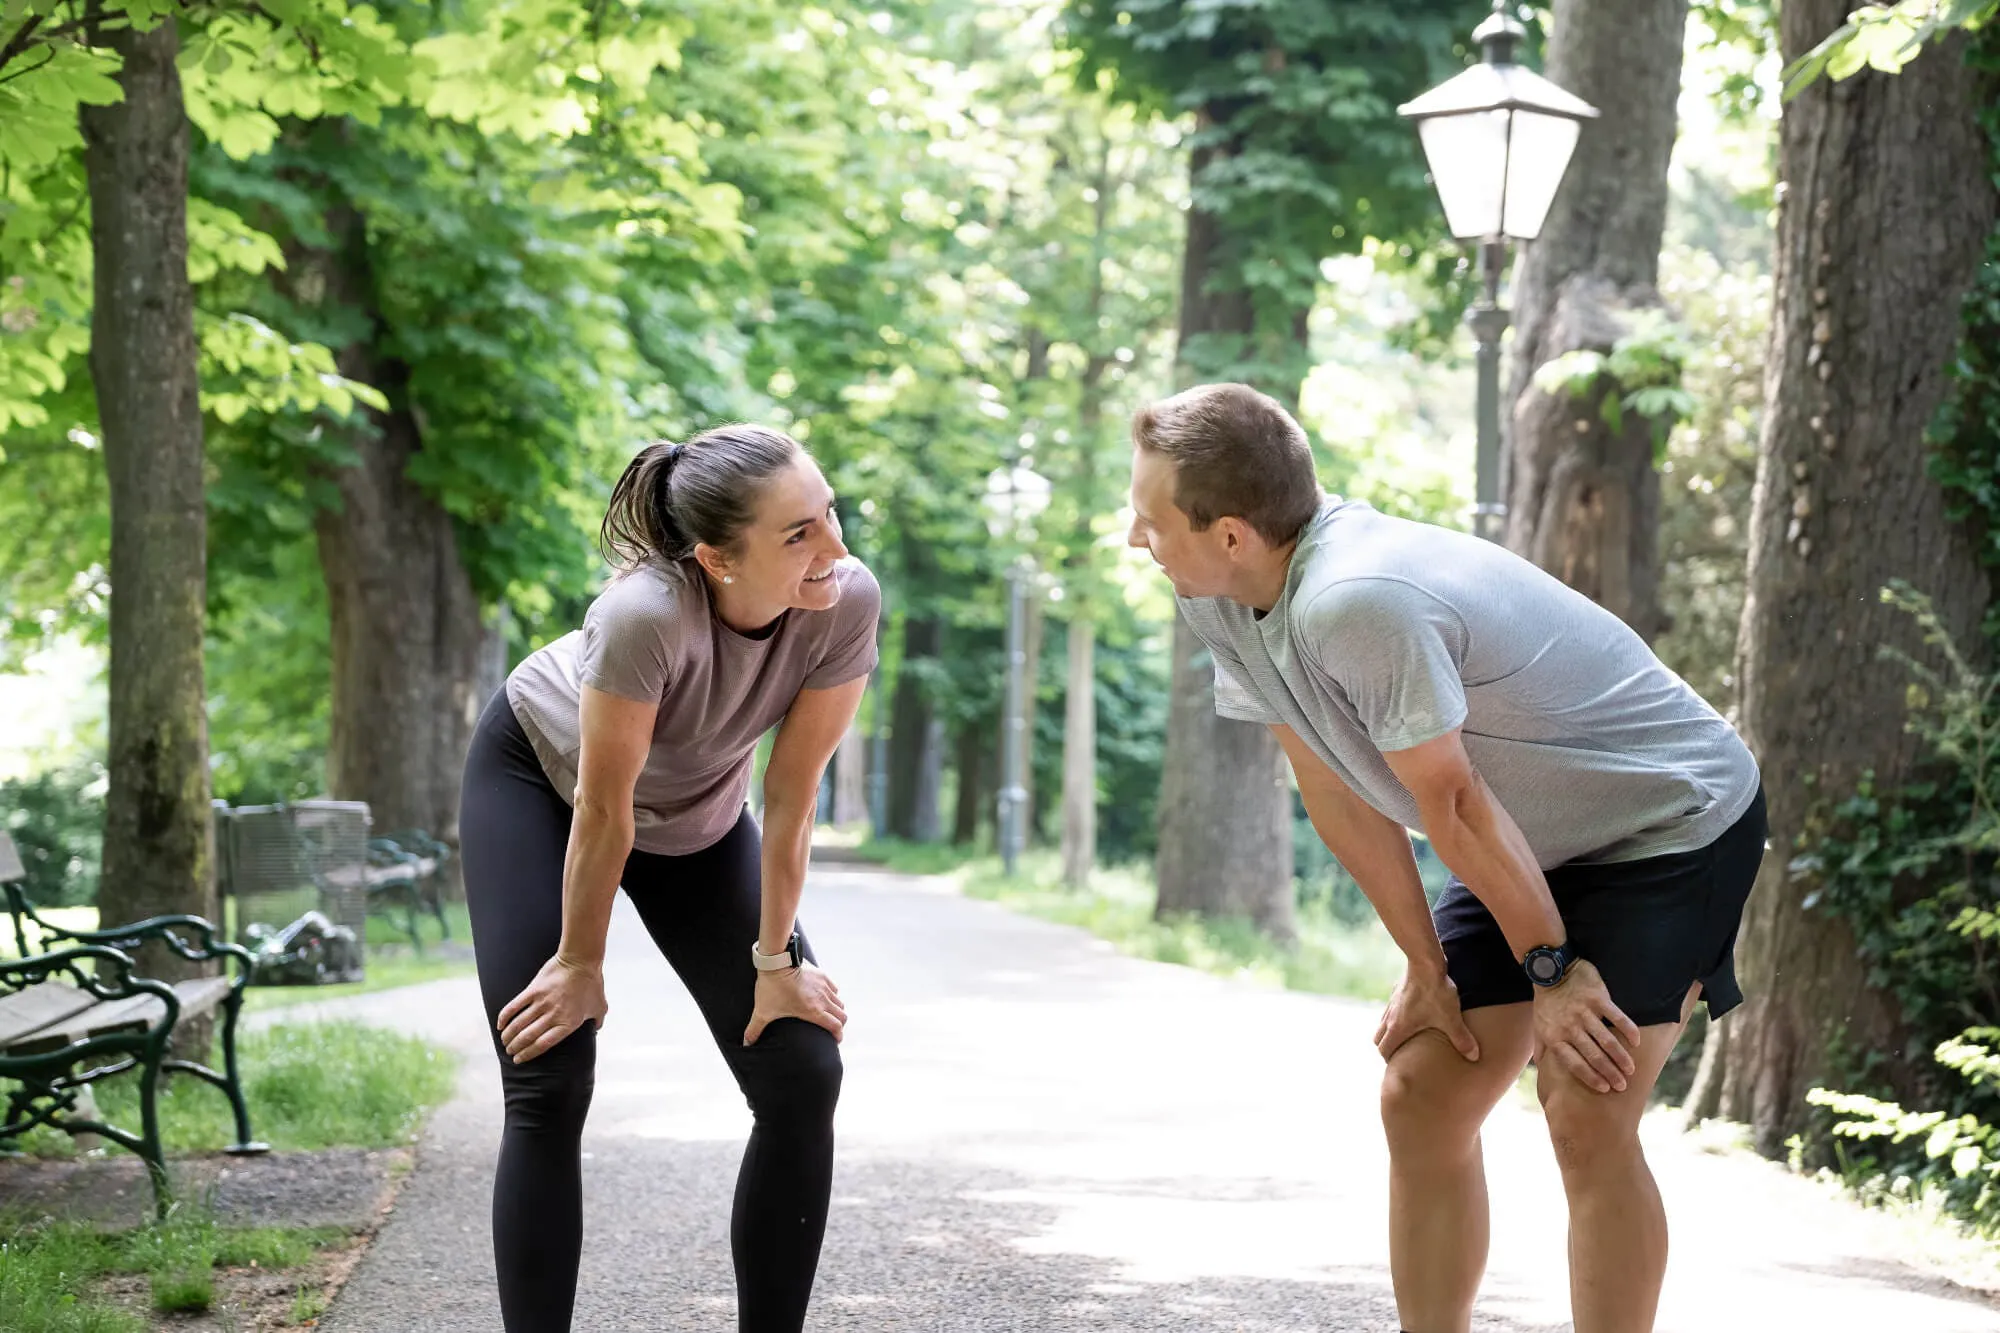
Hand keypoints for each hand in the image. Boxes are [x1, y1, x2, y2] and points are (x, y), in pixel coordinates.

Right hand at [497, 953, 607, 1063]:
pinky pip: (515, 1006)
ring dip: (508, 1035)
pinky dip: (504, 1017)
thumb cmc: (592, 983)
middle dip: (515, 1047)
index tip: (519, 1059)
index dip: (528, 1054)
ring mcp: (542, 1002)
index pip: (543, 1044)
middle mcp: (553, 1015)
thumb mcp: (600, 1006)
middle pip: (528, 1037)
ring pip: (519, 1024)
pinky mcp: (534, 990)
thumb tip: (596, 1029)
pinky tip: (500, 1025)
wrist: (581, 959)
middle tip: (509, 1052)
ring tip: (504, 1041)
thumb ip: (598, 1021)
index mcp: (568, 1023)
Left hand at [744, 962, 846, 1045]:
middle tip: (832, 1028)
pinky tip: (823, 996)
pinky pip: (834, 988)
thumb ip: (755, 1030)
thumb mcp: (763, 1012)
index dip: (838, 1035)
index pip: (835, 1026)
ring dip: (836, 1009)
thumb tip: (746, 1044)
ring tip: (828, 1013)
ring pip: (839, 1001)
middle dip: (839, 1024)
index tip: (835, 1040)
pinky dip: (832, 994)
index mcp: (813, 1011)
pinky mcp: (821, 974)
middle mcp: (823, 999)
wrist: (776, 961)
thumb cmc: (772, 987)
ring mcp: (824, 986)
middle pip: (842, 1015)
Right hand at [1375, 963, 1480, 1062]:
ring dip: (1390, 1032)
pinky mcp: (1396, 992)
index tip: (1400, 1066)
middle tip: (1401, 1053)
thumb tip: (1474, 1057)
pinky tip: (1413, 1013)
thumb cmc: (1436, 992)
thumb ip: (1461, 1039)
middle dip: (1387, 1048)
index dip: (1390, 1062)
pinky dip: (1396, 1016)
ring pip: (1382, 1023)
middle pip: (1378, 1038)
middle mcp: (1389, 1017)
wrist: (1425, 962)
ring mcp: (1391, 1003)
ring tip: (1407, 1035)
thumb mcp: (1451, 1019)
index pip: (1384, 1050)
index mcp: (1398, 1028)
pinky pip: (1390, 1009)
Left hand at [1532, 958, 1639, 1093]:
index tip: (1605, 1088)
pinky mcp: (1597, 998)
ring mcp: (1584, 1012)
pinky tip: (1636, 1041)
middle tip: (1623, 1085)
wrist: (1550, 970)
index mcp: (1555, 1037)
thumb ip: (1542, 1050)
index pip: (1574, 1064)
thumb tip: (1542, 1071)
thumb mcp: (1538, 1028)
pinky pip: (1616, 1017)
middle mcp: (1569, 1027)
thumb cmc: (1546, 1004)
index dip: (1591, 1077)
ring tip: (1631, 1069)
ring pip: (1606, 1040)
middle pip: (1593, 1056)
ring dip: (1621, 1057)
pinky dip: (1628, 1030)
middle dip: (1610, 1073)